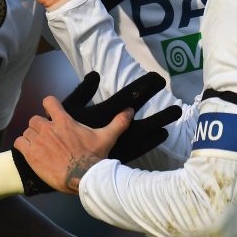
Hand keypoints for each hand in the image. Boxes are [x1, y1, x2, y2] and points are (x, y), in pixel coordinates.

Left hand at [14, 95, 130, 193]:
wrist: (84, 177)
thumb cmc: (94, 158)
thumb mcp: (107, 138)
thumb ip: (118, 122)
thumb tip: (130, 110)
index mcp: (64, 121)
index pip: (49, 101)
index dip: (49, 105)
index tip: (52, 112)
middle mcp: (49, 128)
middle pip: (35, 119)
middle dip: (39, 126)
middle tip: (47, 137)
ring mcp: (38, 141)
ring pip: (27, 132)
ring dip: (31, 138)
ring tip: (39, 147)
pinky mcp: (31, 155)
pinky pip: (19, 143)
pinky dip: (22, 146)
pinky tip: (30, 153)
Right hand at [65, 72, 181, 163]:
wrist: (58, 162)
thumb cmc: (62, 132)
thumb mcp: (70, 108)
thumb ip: (83, 91)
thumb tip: (95, 74)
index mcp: (103, 114)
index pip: (128, 98)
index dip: (144, 88)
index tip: (157, 79)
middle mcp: (114, 129)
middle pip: (143, 121)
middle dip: (160, 114)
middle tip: (178, 109)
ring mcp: (118, 145)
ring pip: (144, 136)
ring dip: (159, 126)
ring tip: (175, 117)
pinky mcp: (118, 157)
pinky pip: (139, 150)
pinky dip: (151, 142)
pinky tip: (163, 134)